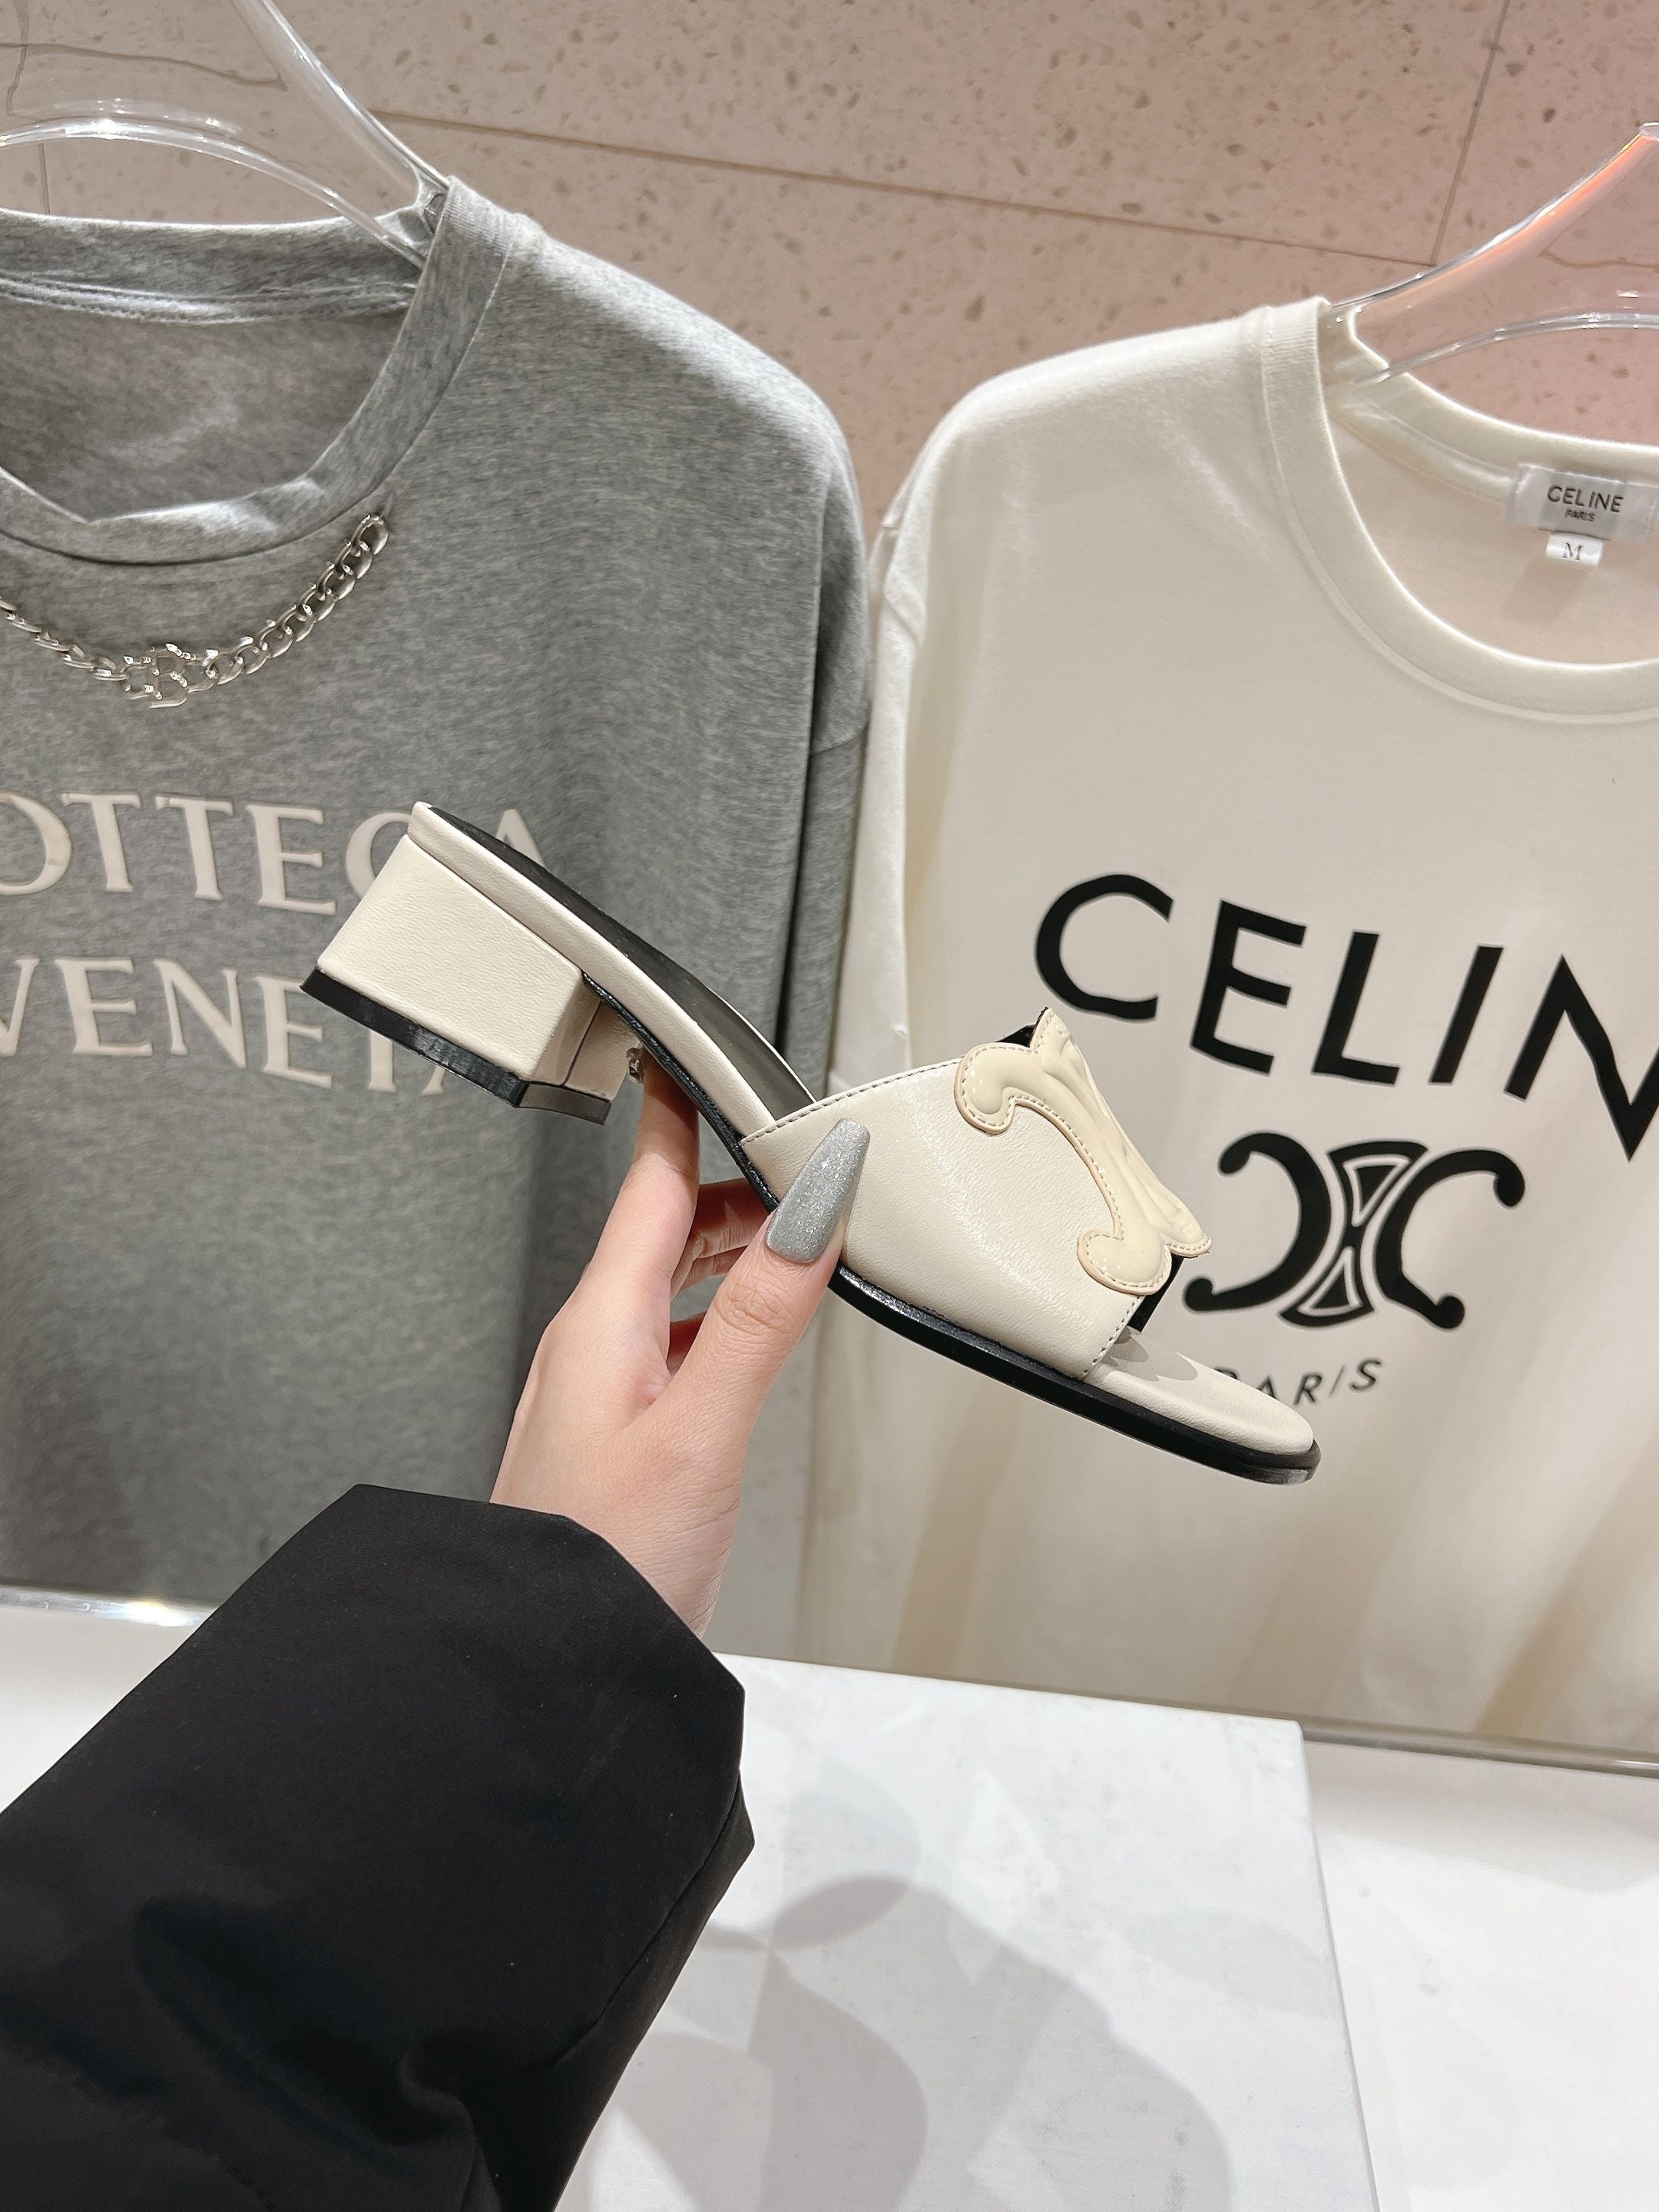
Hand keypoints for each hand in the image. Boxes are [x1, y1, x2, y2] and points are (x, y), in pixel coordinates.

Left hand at [492, 1060, 866, 1632]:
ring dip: (728, 1251)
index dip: (682, 1115)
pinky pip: (669, 1341)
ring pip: (667, 1286)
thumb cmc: (601, 1565)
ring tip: (791, 1238)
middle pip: (661, 1228)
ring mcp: (600, 1392)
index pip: (647, 1184)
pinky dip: (719, 1316)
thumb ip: (760, 1316)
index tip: (702, 1053)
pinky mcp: (618, 1438)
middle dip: (730, 1185)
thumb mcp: (701, 1429)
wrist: (541, 1671)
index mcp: (601, 1322)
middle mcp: (592, 1345)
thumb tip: (811, 1208)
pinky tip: (749, 1339)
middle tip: (796, 1159)